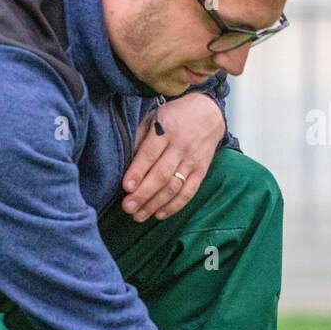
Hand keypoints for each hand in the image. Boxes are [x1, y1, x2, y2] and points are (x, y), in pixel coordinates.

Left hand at [121, 92, 224, 222]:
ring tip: (138, 216)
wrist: (207, 113)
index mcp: (166, 130)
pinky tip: (159, 214)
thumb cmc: (172, 117)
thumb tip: (122, 162)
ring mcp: (192, 160)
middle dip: (143, 194)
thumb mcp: (153, 118)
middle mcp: (181, 146)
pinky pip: (189, 192)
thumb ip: (138, 137)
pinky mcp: (201, 171)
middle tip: (127, 207)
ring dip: (155, 204)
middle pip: (162, 174)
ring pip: (174, 187)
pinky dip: (174, 206)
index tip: (126, 187)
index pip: (150, 154)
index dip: (138, 172)